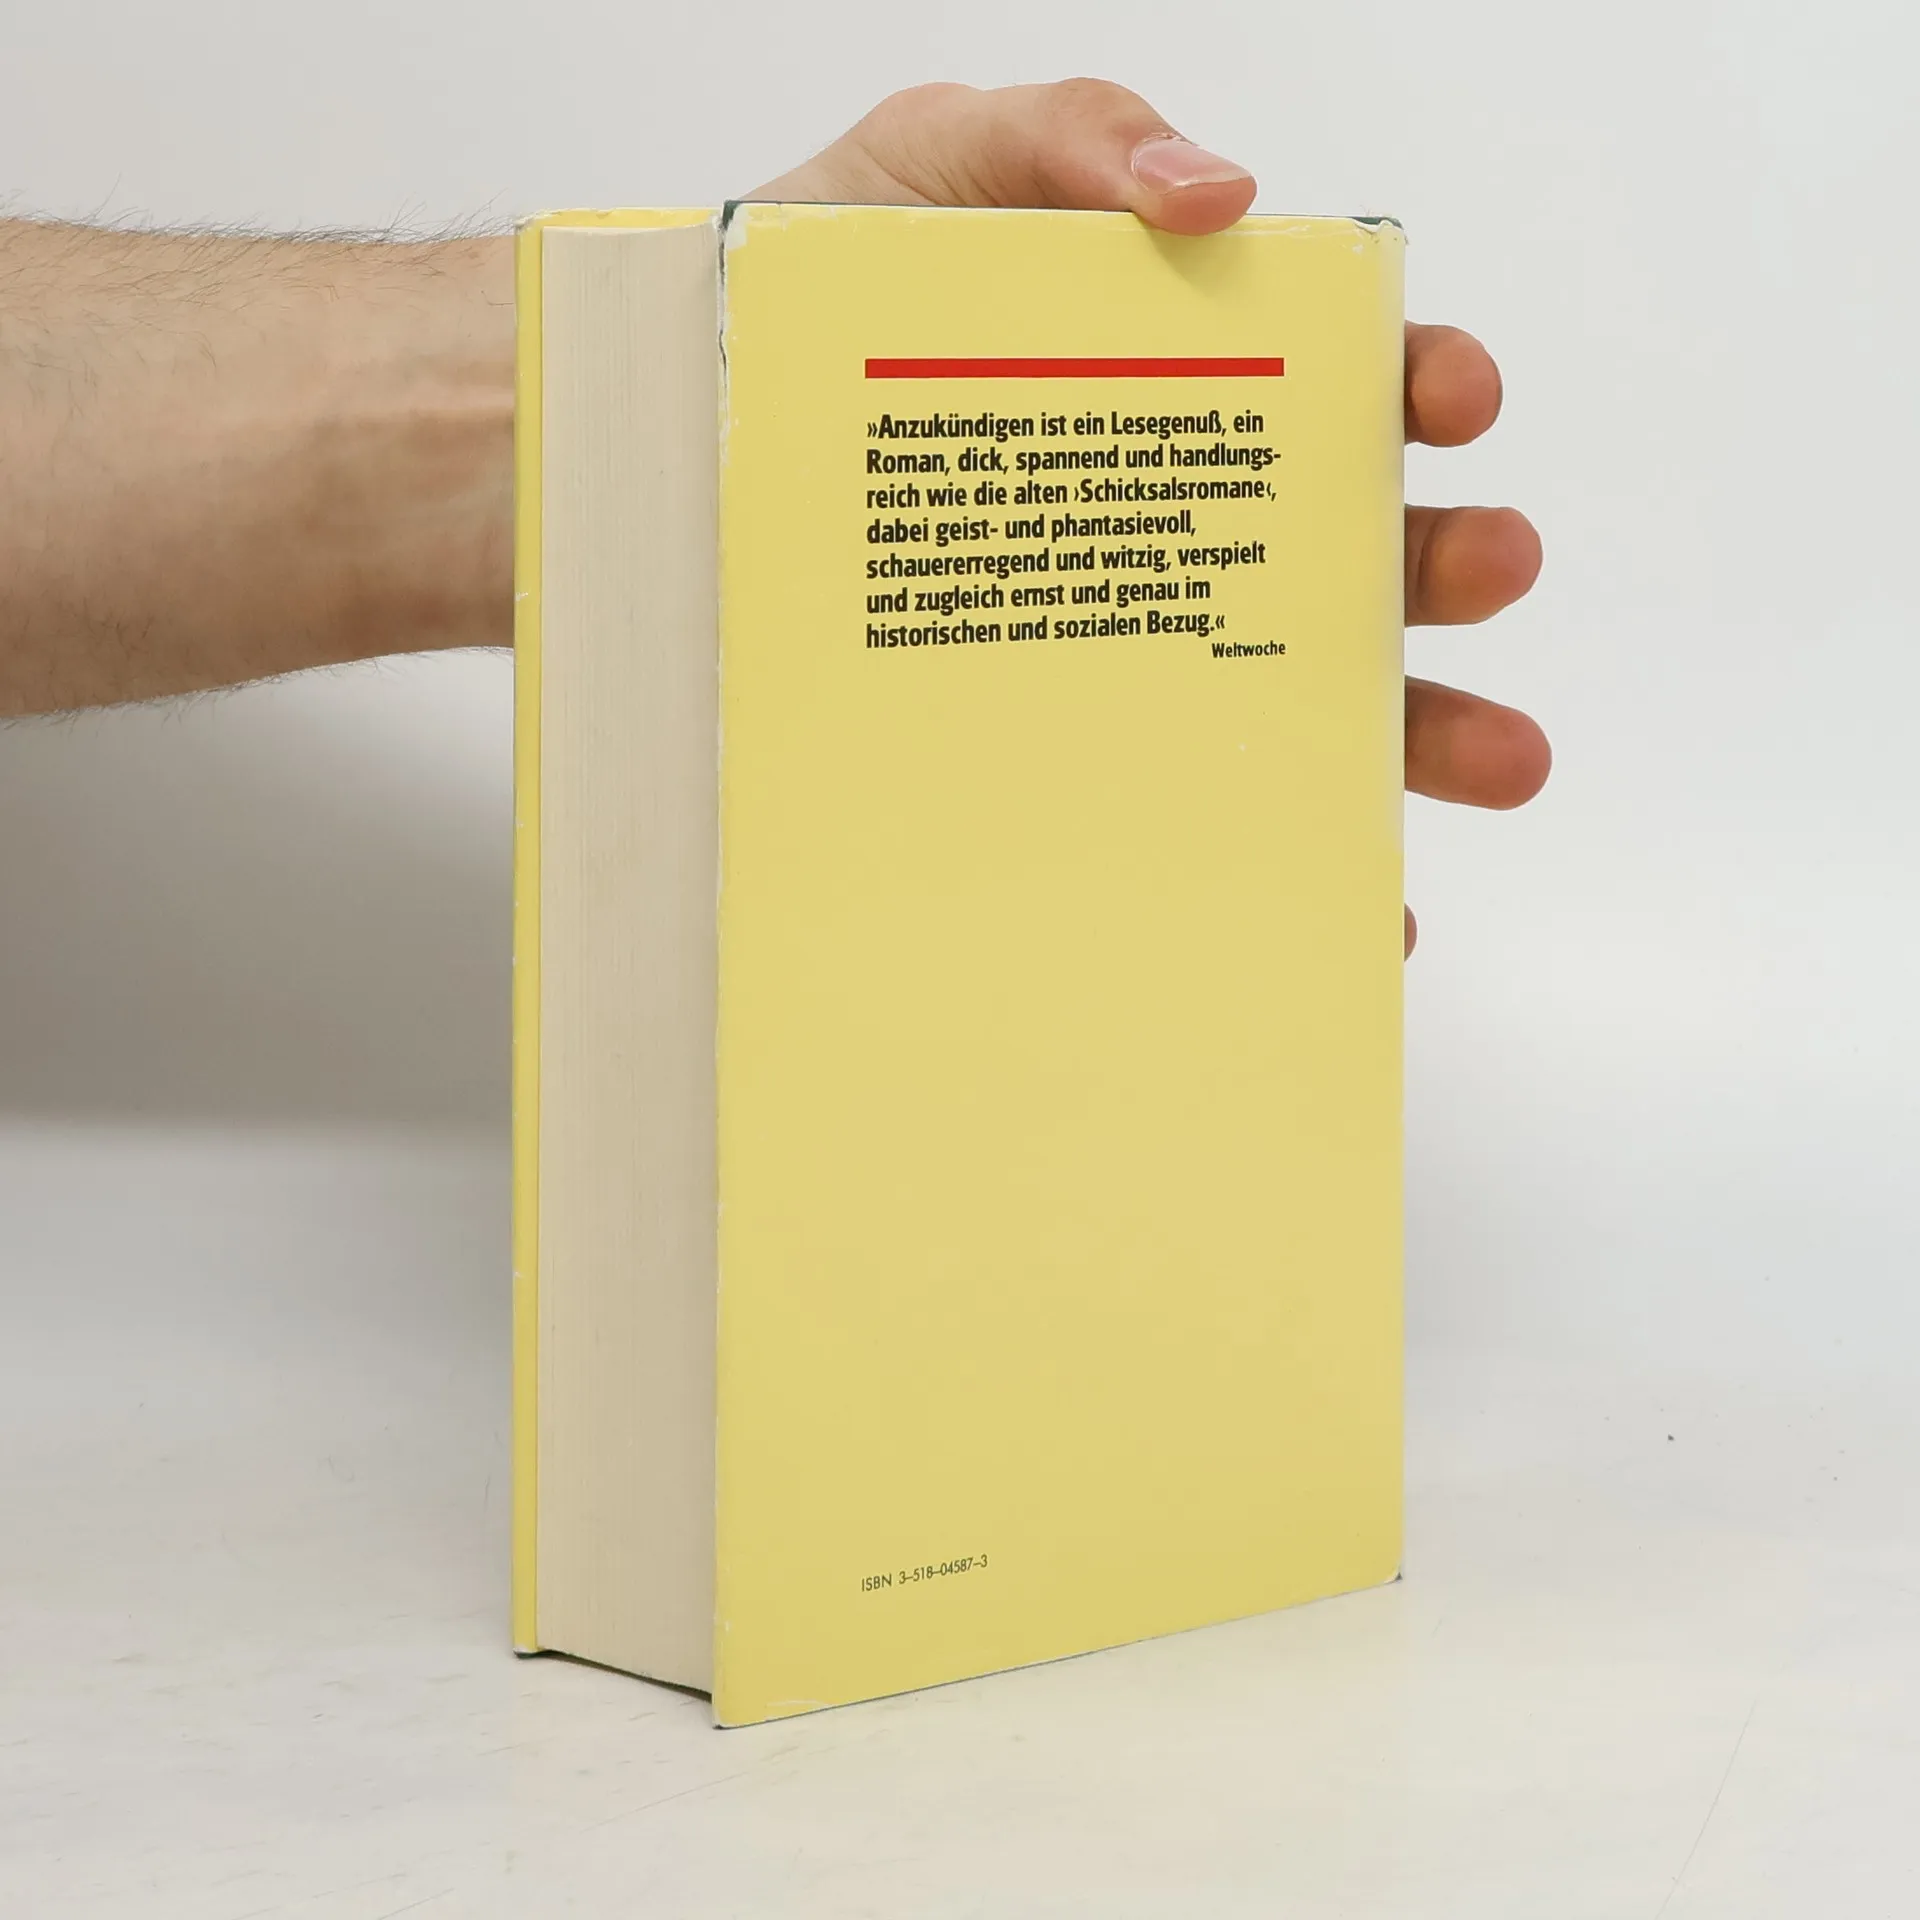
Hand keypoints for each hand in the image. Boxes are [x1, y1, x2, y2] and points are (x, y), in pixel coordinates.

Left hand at [754, 80, 1549, 952]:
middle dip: (1445, 560)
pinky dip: (1295, 858)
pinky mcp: (1072, 731)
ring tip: (1495, 757)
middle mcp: (1178, 513)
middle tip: (1493, 567)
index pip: (1335, 379)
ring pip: (1312, 693)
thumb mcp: (940, 163)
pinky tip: (1354, 900)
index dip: (1416, 384)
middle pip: (1352, 543)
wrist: (691, 425)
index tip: (1451, 400)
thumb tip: (1222, 193)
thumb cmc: (817, 283)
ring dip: (1422, 729)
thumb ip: (1077, 141)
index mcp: (1181, 376)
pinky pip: (1204, 810)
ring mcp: (1131, 635)